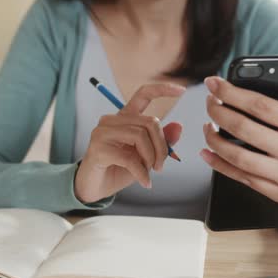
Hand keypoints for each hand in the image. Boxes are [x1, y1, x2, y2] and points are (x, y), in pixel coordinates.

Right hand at [75, 84, 184, 203]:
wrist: (95, 188)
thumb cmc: (119, 170)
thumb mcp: (145, 156)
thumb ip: (160, 142)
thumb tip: (178, 126)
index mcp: (125, 117)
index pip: (143, 94)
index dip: (162, 89)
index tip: (182, 90)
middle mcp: (112, 120)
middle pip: (149, 122)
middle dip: (162, 146)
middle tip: (160, 166)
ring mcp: (103, 132)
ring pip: (140, 136)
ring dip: (151, 158)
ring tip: (151, 173)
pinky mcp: (98, 148)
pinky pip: (129, 158)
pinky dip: (141, 172)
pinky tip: (145, 182)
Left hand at [201, 34, 277, 205]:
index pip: (261, 106)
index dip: (233, 93)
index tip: (214, 82)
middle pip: (244, 129)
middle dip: (218, 112)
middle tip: (208, 102)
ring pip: (239, 157)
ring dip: (214, 140)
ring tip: (206, 126)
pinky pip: (242, 178)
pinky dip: (219, 166)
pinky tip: (207, 152)